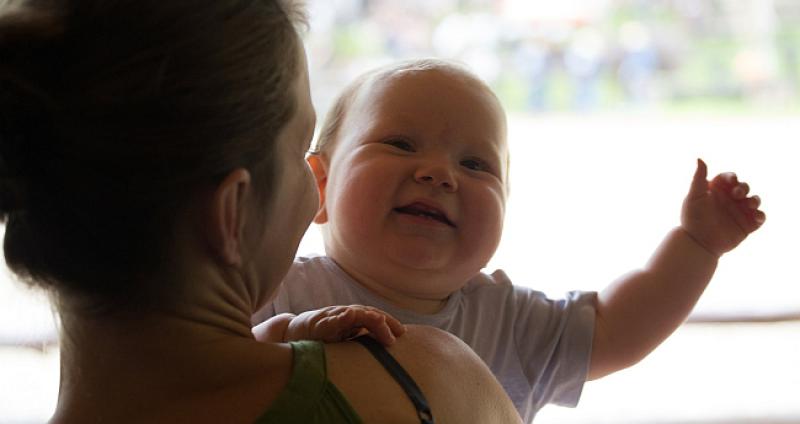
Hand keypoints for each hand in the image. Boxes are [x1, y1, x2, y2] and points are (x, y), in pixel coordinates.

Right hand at [285, 305, 405, 345]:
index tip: (402, 334)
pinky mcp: (318, 324)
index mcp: (353, 320)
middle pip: (368, 314)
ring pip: (353, 313)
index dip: (389, 323)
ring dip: (368, 316)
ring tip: (380, 321)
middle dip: (384, 322)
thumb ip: (362, 344)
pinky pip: (330, 320)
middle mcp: (344, 315)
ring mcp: (332, 317)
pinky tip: (348, 315)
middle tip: (396, 334)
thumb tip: (384, 359)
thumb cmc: (322, 339)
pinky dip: (340, 317)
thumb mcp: (345, 342)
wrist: (293, 333)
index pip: (375, 318)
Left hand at [681, 159, 765, 255]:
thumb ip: (698, 178)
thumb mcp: (694, 197)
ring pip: (754, 200)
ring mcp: (739, 212)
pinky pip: (760, 217)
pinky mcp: (747, 225)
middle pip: (744, 187)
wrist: (698, 243)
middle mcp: (729, 199)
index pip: (729, 178)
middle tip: (738, 194)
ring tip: (749, 205)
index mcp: (717, 190)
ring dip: (755, 200)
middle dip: (744, 188)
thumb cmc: (692, 219)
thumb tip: (699, 158)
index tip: (732, 181)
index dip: (732, 178)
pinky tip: (755, 218)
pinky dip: (760, 216)